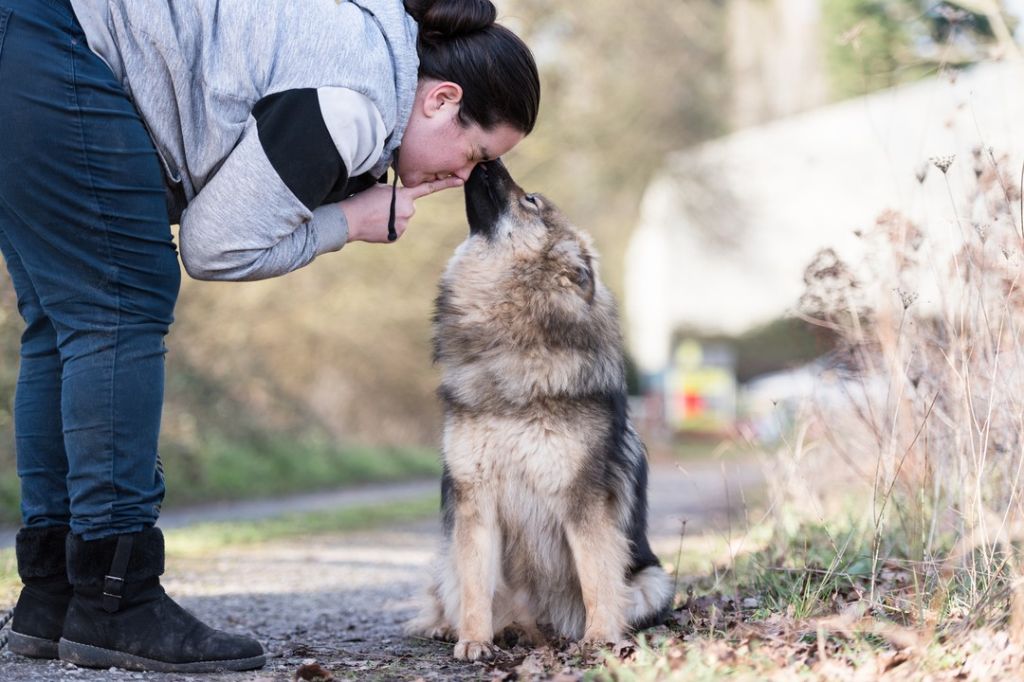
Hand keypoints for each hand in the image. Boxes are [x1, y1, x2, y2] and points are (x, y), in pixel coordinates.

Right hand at [341, 176, 463, 243]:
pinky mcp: (398, 235)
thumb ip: (395, 191)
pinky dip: (389, 228)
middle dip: (398, 206)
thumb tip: (400, 197)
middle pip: (409, 207)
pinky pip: (397, 229)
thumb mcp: (380, 188)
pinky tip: (377, 226)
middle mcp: (409, 210)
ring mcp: (405, 224)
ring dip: (393, 218)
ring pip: (402, 219)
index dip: (445, 183)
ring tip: (376, 216)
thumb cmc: (362, 199)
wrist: (350, 219)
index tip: (460, 180)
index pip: (428, 188)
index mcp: (405, 195)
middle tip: (380, 207)